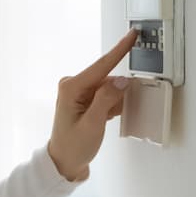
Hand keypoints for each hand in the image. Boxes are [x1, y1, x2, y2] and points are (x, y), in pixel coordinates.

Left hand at [46, 28, 139, 181]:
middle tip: (108, 115)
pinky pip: (106, 95)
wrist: (64, 162)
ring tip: (102, 121)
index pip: (102, 65)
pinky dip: (111, 106)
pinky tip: (104, 119)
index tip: (132, 34)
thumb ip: (107, 100)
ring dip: (113, 103)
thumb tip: (121, 80)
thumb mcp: (93, 124)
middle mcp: (73, 85)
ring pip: (109, 88)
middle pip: (107, 79)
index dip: (119, 49)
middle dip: (116, 94)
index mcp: (71, 88)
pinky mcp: (84, 98)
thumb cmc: (74, 146)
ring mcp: (78, 91)